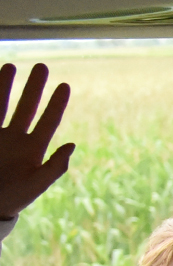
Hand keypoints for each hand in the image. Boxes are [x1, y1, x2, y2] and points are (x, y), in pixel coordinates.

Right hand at [0, 63, 71, 219]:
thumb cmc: (12, 199)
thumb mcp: (35, 185)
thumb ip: (54, 167)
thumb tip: (72, 145)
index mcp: (33, 150)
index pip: (48, 121)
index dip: (56, 104)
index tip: (64, 85)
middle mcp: (15, 139)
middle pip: (25, 107)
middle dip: (33, 87)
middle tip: (41, 66)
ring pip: (0, 105)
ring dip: (4, 86)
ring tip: (10, 65)